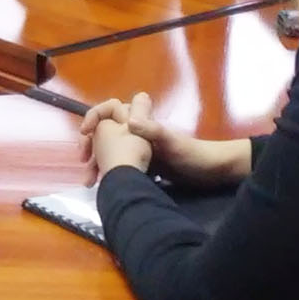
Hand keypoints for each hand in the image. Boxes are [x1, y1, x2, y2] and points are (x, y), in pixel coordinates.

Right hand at [81, 93, 253, 186]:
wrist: (214, 173)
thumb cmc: (195, 155)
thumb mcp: (172, 143)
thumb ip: (153, 131)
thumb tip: (130, 121)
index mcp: (142, 125)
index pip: (110, 111)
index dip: (94, 117)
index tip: (85, 133)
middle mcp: (139, 135)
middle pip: (106, 134)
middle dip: (92, 147)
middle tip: (85, 166)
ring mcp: (142, 152)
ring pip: (112, 153)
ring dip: (100, 164)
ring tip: (91, 181)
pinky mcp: (146, 168)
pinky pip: (122, 168)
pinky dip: (112, 175)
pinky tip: (107, 188)